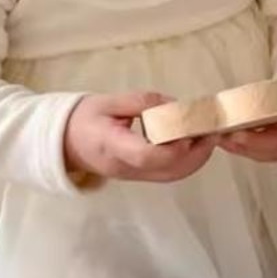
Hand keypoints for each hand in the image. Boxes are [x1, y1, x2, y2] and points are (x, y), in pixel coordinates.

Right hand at [64, 92, 215, 186]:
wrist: (64, 142)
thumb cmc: (82, 118)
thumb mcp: (107, 101)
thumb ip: (141, 102)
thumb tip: (174, 105)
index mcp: (112, 146)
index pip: (147, 155)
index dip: (175, 145)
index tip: (192, 127)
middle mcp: (126, 167)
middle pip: (168, 170)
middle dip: (196, 152)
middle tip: (212, 129)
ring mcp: (133, 175)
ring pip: (172, 175)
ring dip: (195, 158)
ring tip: (207, 134)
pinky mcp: (139, 176)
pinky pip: (167, 173)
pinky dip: (186, 160)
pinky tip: (193, 142)